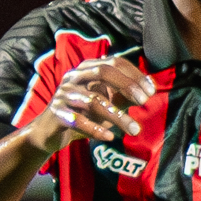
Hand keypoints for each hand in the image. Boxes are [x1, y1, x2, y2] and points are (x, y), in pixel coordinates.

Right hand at [25, 55, 150, 151]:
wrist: (48, 132)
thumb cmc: (82, 115)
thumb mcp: (105, 102)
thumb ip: (123, 94)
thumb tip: (149, 87)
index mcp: (86, 69)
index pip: (113, 62)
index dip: (134, 74)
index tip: (151, 91)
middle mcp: (74, 77)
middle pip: (102, 71)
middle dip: (126, 85)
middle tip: (145, 101)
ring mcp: (63, 95)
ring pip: (93, 101)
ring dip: (117, 116)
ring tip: (134, 129)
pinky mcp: (57, 114)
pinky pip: (78, 121)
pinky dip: (95, 129)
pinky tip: (110, 137)